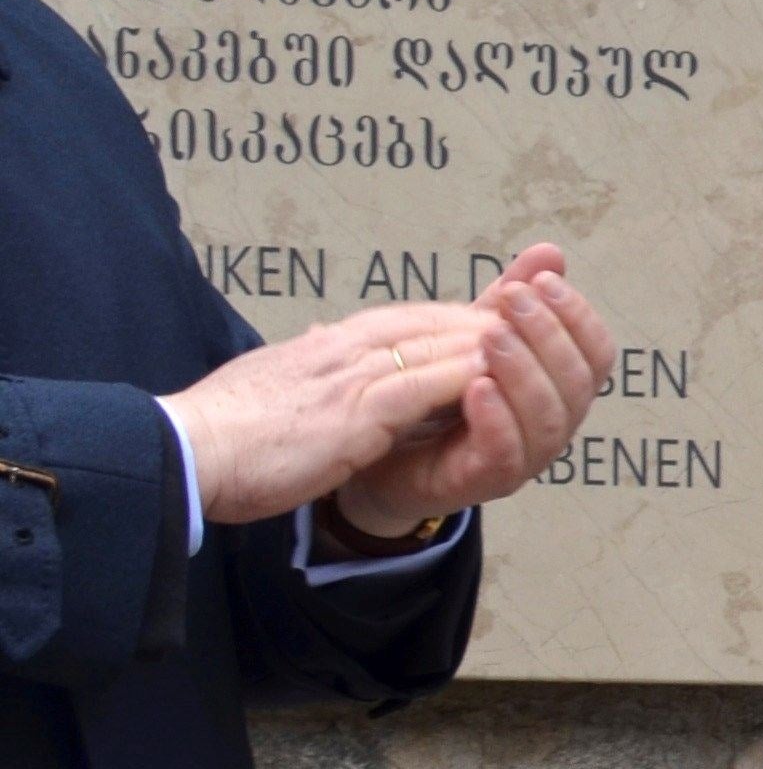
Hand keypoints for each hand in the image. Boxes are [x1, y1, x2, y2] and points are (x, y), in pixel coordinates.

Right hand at [163, 246, 608, 541]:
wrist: (188, 449)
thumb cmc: (242, 431)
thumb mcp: (303, 393)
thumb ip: (340, 379)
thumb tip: (358, 381)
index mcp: (343, 341)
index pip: (432, 320)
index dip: (489, 319)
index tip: (535, 321)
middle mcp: (354, 344)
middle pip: (452, 322)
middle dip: (513, 324)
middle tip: (567, 327)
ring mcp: (354, 372)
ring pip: (448, 344)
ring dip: (504, 348)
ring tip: (555, 355)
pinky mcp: (353, 408)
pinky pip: (425, 385)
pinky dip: (468, 381)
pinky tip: (503, 387)